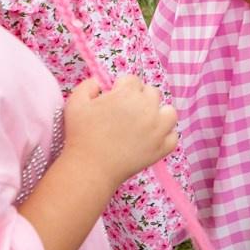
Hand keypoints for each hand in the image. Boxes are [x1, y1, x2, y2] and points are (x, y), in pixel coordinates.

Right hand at [64, 75, 180, 187]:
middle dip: (139, 99)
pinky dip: (165, 137)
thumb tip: (99, 82)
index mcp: (128, 94)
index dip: (121, 89)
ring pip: (169, 112)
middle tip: (125, 114)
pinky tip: (151, 139)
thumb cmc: (81, 135)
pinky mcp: (162, 148)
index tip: (112, 101)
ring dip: (159, 114)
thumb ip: (88, 85)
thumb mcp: (76, 103)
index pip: (132, 80)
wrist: (90, 169)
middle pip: (151, 93)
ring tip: (144, 123)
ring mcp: (158, 129)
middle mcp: (148, 108)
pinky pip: (173, 136)